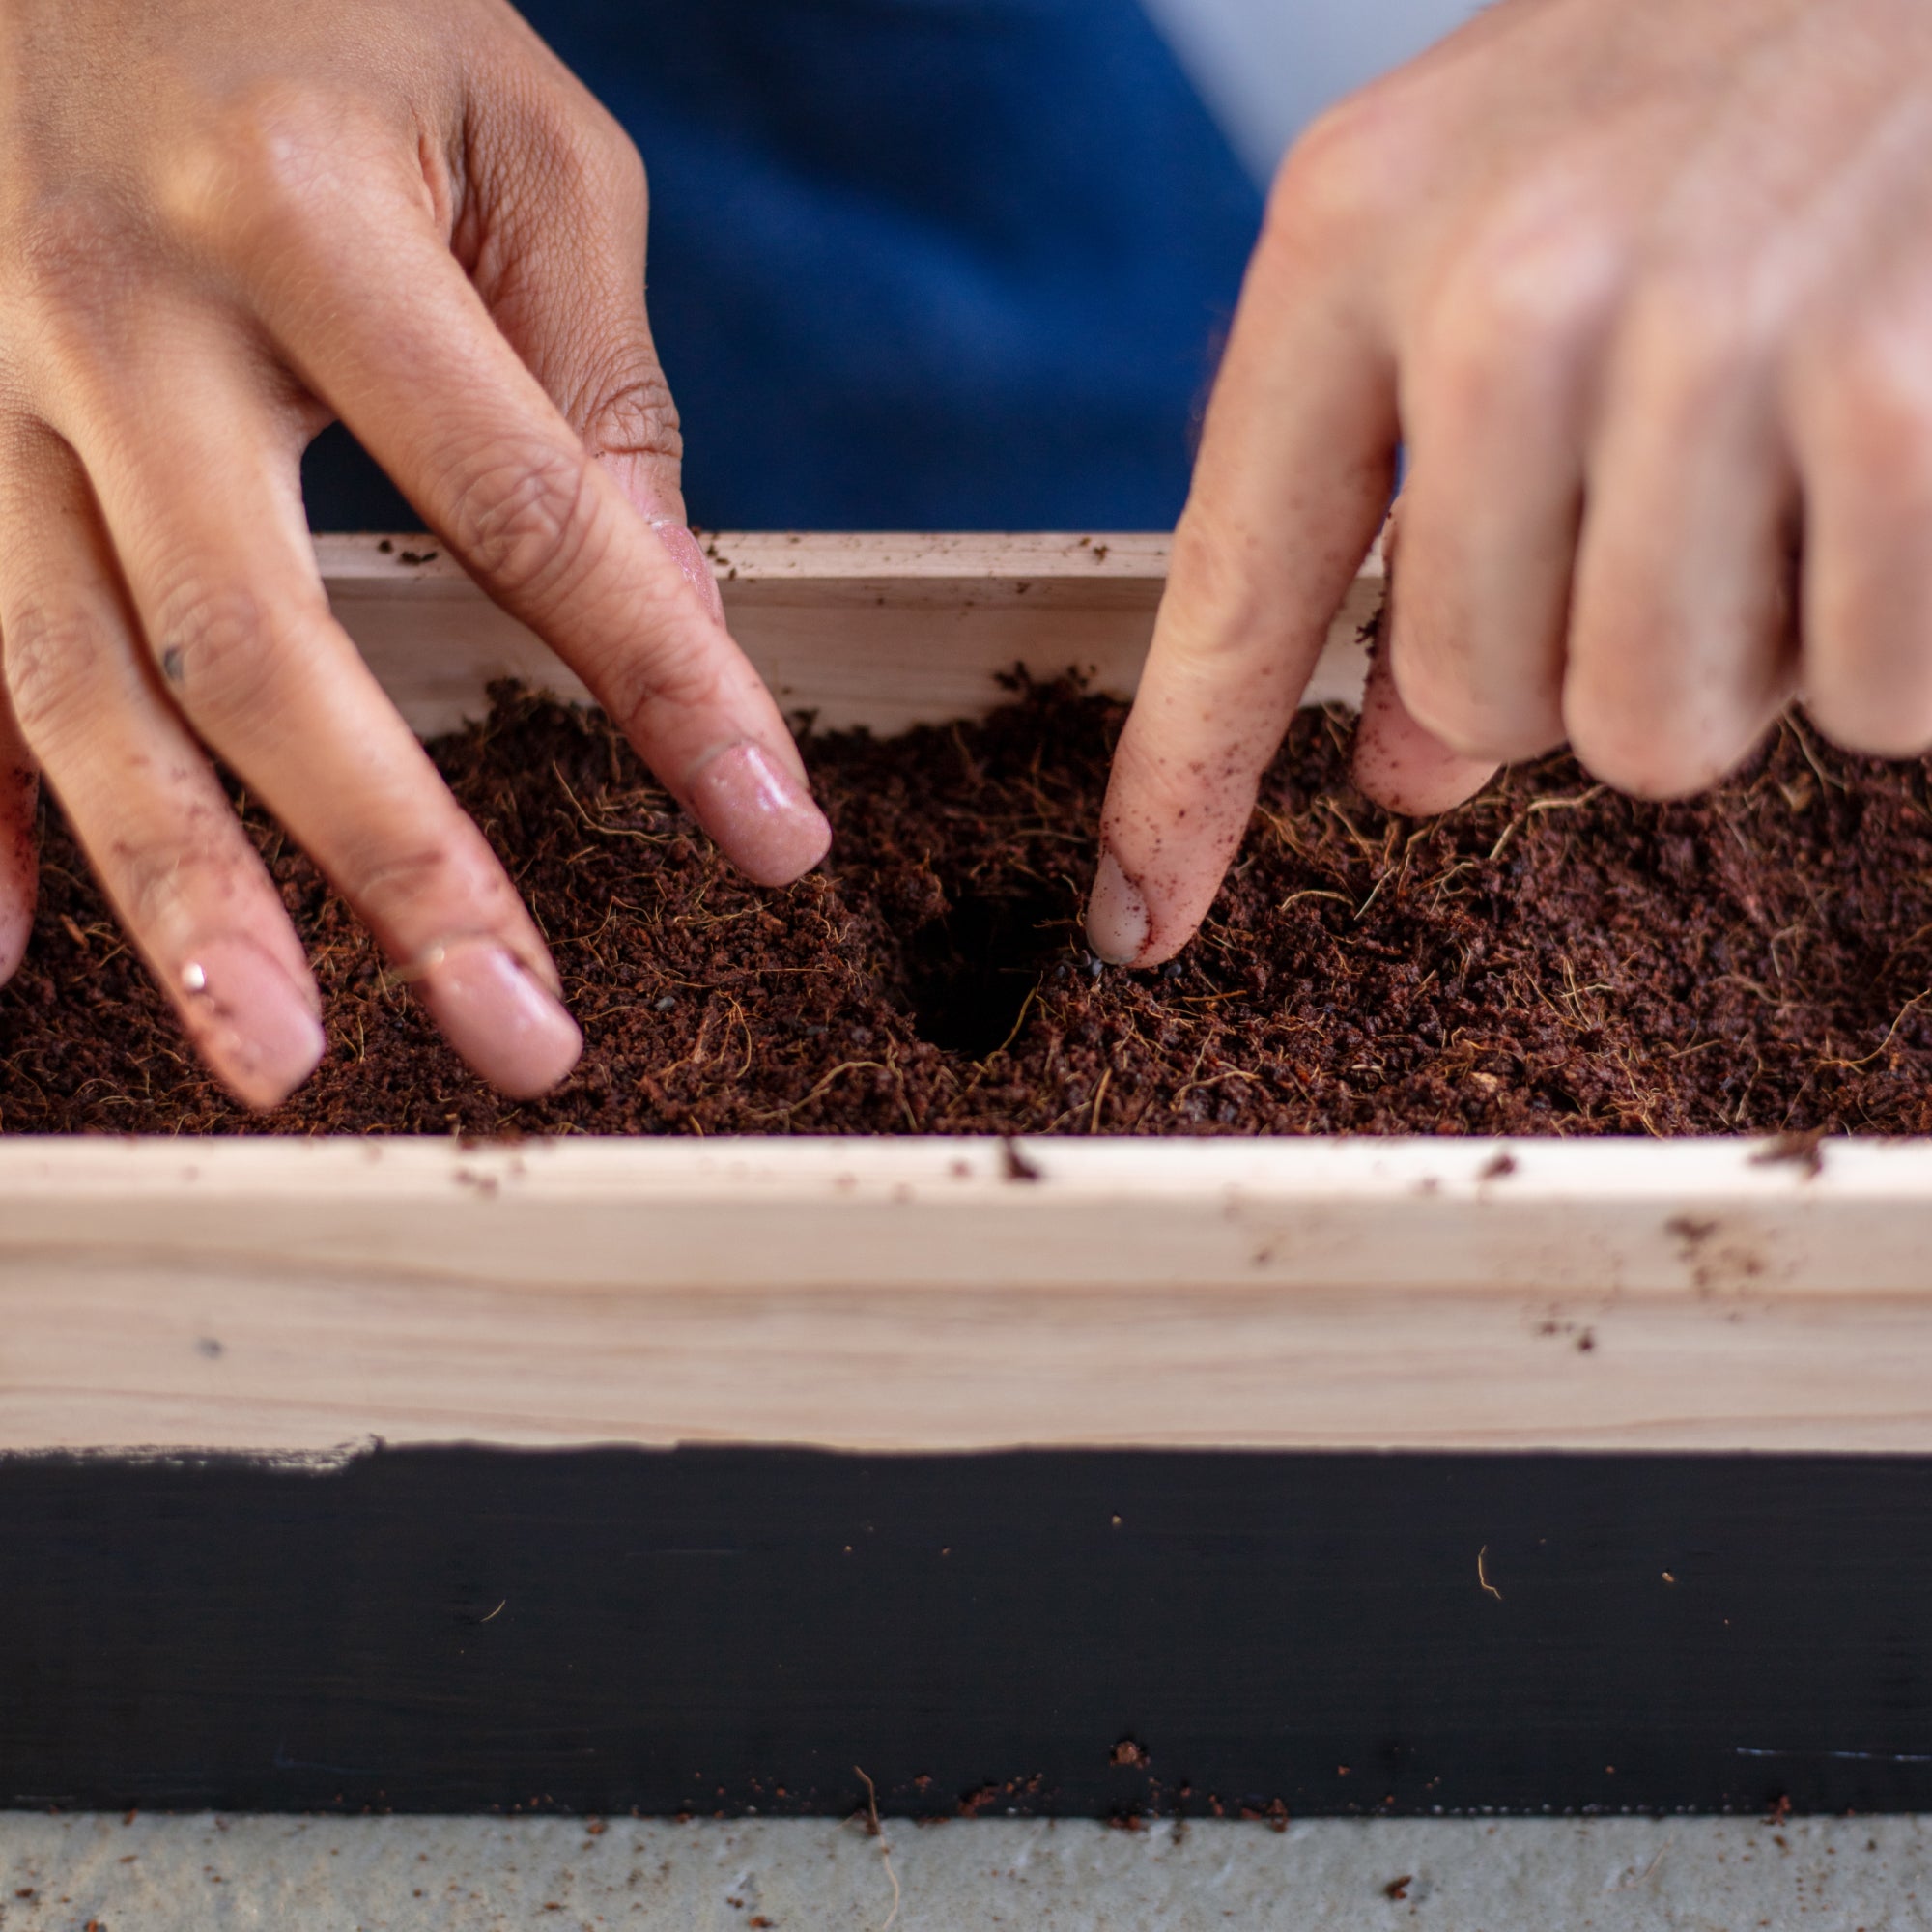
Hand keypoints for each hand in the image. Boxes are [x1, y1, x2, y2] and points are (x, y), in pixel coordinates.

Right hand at [0, 0, 829, 1105]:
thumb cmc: (331, 5)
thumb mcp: (517, 137)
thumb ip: (595, 380)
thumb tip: (673, 603)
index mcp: (309, 215)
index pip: (526, 509)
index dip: (665, 685)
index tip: (774, 833)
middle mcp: (113, 308)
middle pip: (260, 644)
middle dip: (400, 863)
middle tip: (521, 1038)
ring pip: (68, 681)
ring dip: (179, 894)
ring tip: (280, 1061)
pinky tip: (9, 956)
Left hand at [1089, 0, 1927, 964]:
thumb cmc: (1722, 82)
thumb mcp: (1506, 240)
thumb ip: (1422, 504)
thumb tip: (1397, 774)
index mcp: (1362, 233)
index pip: (1235, 583)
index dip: (1184, 778)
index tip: (1134, 921)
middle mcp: (1505, 289)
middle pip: (1481, 704)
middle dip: (1581, 663)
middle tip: (1681, 505)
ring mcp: (1709, 334)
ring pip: (1653, 732)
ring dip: (1738, 661)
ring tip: (1794, 477)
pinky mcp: (1902, 391)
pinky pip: (1868, 701)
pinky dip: (1896, 643)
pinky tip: (1904, 469)